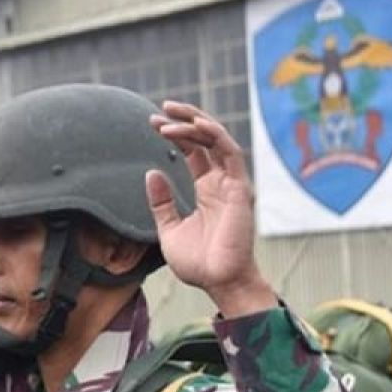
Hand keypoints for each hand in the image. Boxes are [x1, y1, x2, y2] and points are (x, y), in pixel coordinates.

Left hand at [147, 102, 274, 317]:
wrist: (219, 282)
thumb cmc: (198, 262)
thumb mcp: (169, 229)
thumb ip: (162, 202)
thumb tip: (152, 173)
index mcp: (207, 190)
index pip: (193, 152)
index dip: (175, 135)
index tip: (152, 124)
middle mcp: (221, 182)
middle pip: (205, 140)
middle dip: (184, 121)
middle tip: (161, 109)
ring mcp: (232, 183)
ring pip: (216, 140)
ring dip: (194, 123)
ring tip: (170, 113)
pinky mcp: (240, 188)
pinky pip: (230, 153)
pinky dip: (213, 135)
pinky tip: (194, 125)